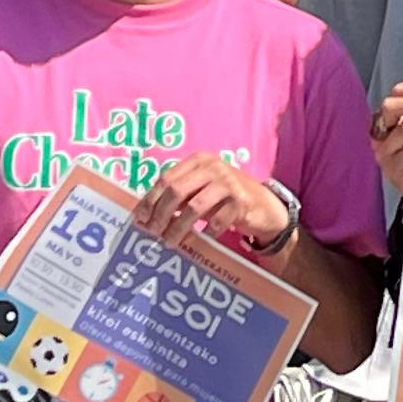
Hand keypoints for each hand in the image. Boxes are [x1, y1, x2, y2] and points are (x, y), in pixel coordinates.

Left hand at [138, 149, 293, 257]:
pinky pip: (216, 222)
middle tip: (152, 232)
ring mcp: (229, 183)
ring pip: (194, 207)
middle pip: (176, 191)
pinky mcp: (241, 202)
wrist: (263, 204)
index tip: (139, 219)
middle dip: (160, 214)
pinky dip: (204, 234)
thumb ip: (179, 194)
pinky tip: (199, 241)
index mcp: (199, 160)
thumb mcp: (202, 188)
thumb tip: (147, 213)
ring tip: (168, 242)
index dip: (150, 199)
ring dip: (178, 228)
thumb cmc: (225, 196)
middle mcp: (213, 167)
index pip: (166, 178)